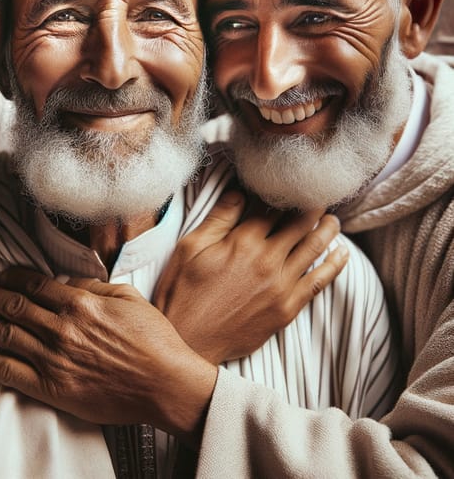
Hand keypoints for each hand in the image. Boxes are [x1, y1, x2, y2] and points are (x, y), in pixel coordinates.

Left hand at [0, 268, 216, 444]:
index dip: (10, 276)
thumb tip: (65, 283)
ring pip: (5, 333)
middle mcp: (61, 328)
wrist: (165, 385)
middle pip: (12, 305)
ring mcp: (54, 359)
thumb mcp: (128, 298)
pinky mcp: (52, 388)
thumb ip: (93, 287)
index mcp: (80, 303)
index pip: (34, 283)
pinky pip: (8, 371)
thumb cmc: (152, 340)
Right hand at [153, 190, 347, 362]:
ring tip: (333, 218)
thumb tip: (239, 192)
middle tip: (319, 195)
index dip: (280, 193)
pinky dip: (334, 265)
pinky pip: (319, 282)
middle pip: (299, 224)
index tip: (289, 184)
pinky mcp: (287, 308)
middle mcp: (267, 260)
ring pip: (313, 248)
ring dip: (327, 229)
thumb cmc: (183, 291)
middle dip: (311, 207)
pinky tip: (342, 253)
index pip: (271, 207)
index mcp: (243, 241)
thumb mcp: (190, 247)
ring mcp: (281, 285)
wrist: (189, 340)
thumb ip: (219, 218)